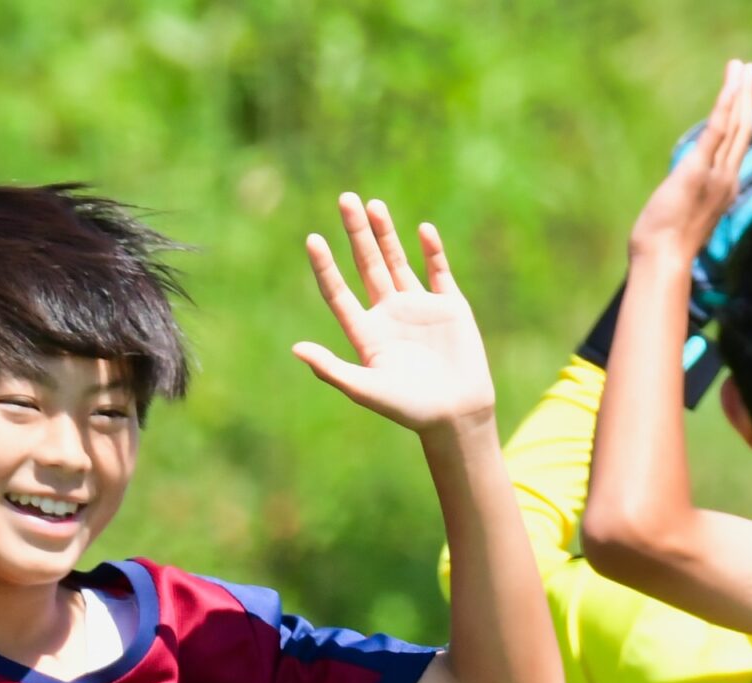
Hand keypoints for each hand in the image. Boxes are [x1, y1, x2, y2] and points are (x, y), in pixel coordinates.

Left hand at [293, 195, 494, 432]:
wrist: (456, 415)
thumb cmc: (408, 408)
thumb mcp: (365, 389)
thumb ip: (331, 369)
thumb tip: (296, 349)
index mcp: (366, 333)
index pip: (338, 293)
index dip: (325, 267)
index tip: (313, 239)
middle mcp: (389, 314)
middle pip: (367, 265)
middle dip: (357, 233)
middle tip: (345, 199)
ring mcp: (419, 307)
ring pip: (398, 261)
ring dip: (386, 234)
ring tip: (373, 204)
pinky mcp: (450, 306)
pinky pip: (439, 271)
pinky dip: (432, 250)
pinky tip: (421, 230)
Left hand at [629, 60, 751, 263]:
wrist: (663, 260)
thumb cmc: (664, 248)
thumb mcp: (681, 219)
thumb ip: (686, 201)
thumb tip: (678, 195)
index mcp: (724, 189)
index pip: (737, 147)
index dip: (742, 120)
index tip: (744, 101)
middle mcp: (727, 178)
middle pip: (743, 129)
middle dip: (747, 98)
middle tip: (750, 71)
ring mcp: (716, 173)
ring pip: (735, 124)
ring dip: (740, 93)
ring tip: (743, 68)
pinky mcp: (698, 169)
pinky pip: (717, 130)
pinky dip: (725, 105)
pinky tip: (731, 84)